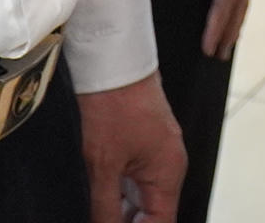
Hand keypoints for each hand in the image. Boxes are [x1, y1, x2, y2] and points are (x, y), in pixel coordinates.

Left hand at [77, 72, 185, 222]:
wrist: (110, 59)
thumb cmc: (112, 103)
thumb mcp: (102, 166)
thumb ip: (105, 208)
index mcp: (168, 172)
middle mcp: (168, 164)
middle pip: (151, 213)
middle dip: (125, 221)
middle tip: (98, 218)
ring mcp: (156, 151)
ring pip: (140, 196)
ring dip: (119, 209)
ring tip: (96, 210)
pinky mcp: (142, 139)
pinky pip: (133, 177)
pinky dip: (117, 191)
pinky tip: (97, 197)